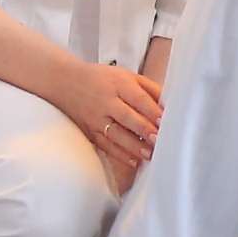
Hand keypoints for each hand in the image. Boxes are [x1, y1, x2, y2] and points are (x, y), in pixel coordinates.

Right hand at [46, 48, 161, 189]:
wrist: (66, 82)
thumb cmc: (102, 79)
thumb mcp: (127, 75)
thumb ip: (149, 88)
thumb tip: (171, 103)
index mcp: (119, 84)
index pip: (138, 98)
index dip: (152, 110)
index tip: (164, 121)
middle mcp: (107, 101)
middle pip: (127, 117)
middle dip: (144, 130)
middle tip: (159, 140)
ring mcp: (97, 118)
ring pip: (116, 135)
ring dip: (134, 146)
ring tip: (150, 154)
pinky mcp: (91, 131)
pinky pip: (106, 145)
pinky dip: (120, 155)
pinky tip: (133, 161)